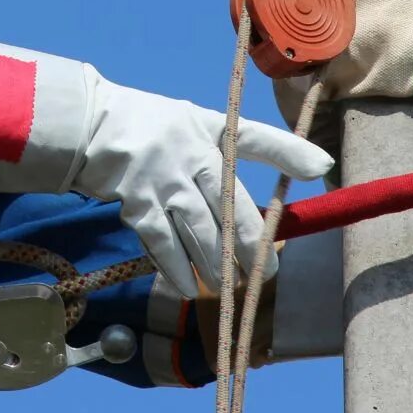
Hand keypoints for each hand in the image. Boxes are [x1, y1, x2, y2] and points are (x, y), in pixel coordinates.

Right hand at [72, 75, 333, 298]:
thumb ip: (235, 148)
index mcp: (208, 130)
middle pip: (231, 206)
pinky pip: (162, 242)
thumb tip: (298, 167)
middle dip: (251, 245)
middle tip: (266, 274)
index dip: (288, 153)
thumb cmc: (150, 127)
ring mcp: (163, 178)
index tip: (321, 167)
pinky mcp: (135, 200)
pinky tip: (188, 286)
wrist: (90, 125)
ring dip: (217, 265)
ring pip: (201, 231)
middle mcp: (190, 153)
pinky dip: (176, 268)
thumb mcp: (194, 124)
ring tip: (231, 287)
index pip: (254, 139)